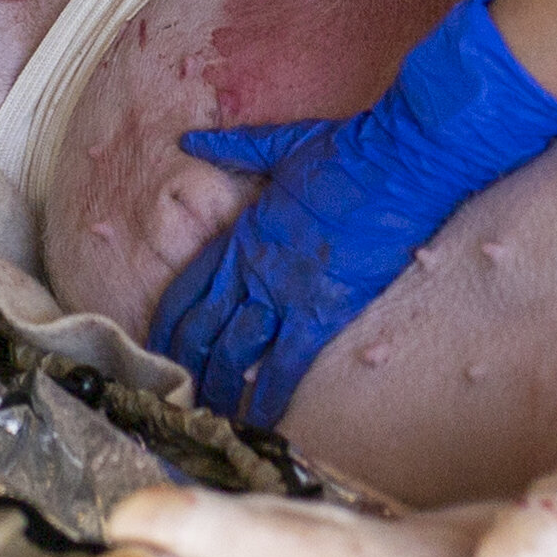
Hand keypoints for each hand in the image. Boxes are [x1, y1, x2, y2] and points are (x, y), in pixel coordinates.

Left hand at [148, 0, 556, 425]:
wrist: (397, 164)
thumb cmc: (346, 150)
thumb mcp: (280, 144)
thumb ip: (234, 148)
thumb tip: (191, 136)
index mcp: (242, 232)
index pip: (189, 287)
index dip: (169, 323)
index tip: (159, 347)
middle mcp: (254, 269)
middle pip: (203, 328)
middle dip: (185, 365)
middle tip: (175, 395)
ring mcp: (286, 293)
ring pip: (235, 353)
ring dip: (218, 388)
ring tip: (208, 416)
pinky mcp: (323, 312)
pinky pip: (286, 365)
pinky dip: (269, 394)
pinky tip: (260, 419)